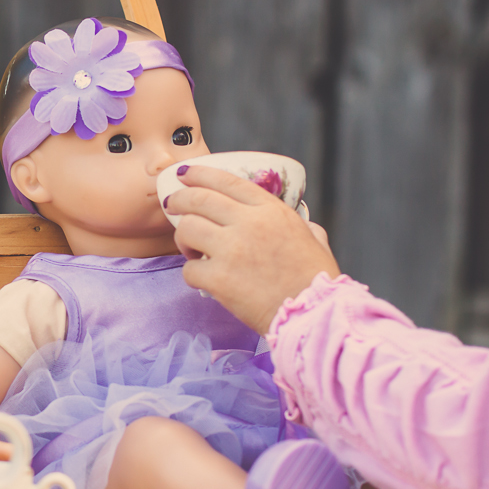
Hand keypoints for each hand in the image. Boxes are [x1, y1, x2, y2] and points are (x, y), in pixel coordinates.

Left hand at [166, 165, 339, 333]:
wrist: (314, 315)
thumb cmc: (316, 280)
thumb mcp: (313, 239)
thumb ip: (302, 226)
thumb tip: (303, 225)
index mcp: (271, 211)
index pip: (227, 181)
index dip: (199, 174)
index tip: (184, 174)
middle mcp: (249, 223)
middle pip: (198, 199)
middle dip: (178, 200)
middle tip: (171, 205)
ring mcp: (231, 250)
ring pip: (187, 228)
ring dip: (183, 238)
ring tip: (191, 250)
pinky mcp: (219, 278)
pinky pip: (189, 269)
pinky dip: (192, 273)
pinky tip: (203, 278)